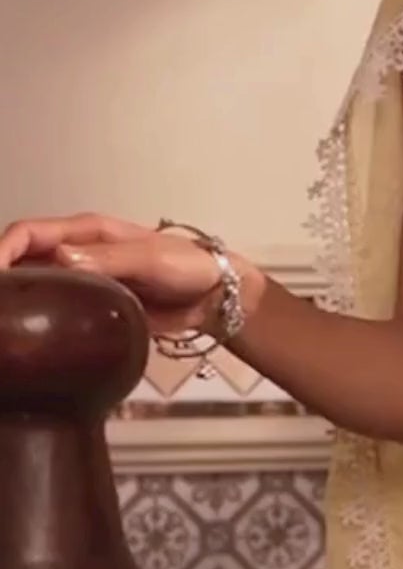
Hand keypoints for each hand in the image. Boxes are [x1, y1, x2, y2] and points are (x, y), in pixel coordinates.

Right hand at [0, 214, 228, 337]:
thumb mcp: (152, 259)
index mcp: (86, 232)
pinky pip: (54, 310)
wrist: (215, 298)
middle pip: (21, 258)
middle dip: (0, 275)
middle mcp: (74, 253)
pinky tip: (24, 336)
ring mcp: (80, 282)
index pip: (29, 233)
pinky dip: (35, 319)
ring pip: (33, 285)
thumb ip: (110, 258)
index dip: (1, 250)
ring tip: (2, 323)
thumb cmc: (187, 267)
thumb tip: (59, 256)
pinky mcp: (89, 308)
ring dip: (13, 298)